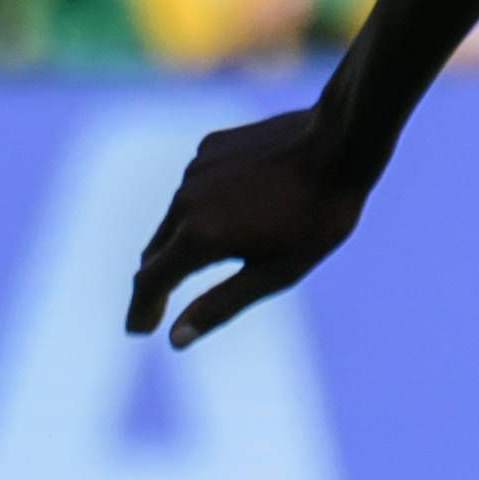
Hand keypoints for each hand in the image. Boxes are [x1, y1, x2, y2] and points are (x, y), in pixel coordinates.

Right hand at [122, 102, 386, 349]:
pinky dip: (204, 205)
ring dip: (182, 241)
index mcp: (199, 237)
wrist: (340, 141)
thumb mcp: (277, 272)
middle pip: (156, 251)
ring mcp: (195, 169)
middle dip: (156, 281)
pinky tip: (233, 207)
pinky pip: (197, 186)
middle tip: (155, 308)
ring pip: (176, 217)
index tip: (138, 329)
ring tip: (198, 258)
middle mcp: (185, 201)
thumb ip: (222, 305)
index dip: (142, 309)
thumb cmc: (317, 215)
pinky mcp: (208, 148)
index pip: (151, 281)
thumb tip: (174, 338)